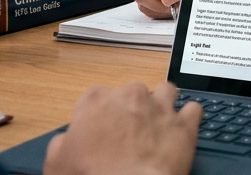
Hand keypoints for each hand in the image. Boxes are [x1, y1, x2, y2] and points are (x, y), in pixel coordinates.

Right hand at [44, 81, 200, 174]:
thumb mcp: (56, 161)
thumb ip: (63, 141)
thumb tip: (68, 139)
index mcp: (96, 100)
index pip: (96, 97)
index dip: (99, 115)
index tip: (100, 131)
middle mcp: (131, 96)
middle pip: (132, 91)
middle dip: (131, 107)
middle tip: (127, 132)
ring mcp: (161, 107)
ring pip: (166, 90)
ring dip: (162, 103)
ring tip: (156, 123)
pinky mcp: (185, 124)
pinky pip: (194, 109)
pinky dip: (188, 118)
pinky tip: (181, 129)